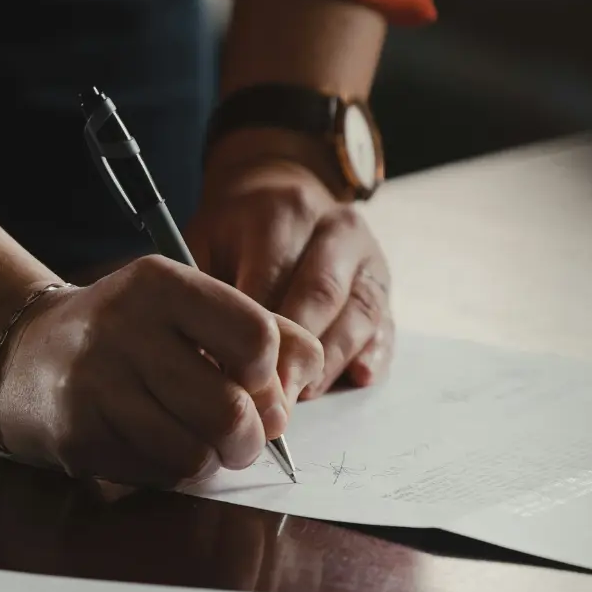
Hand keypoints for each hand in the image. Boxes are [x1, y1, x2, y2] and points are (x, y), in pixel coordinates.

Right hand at [0, 257, 324, 484]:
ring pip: (196, 453)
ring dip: (211, 460)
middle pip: (231, 410)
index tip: (256, 382)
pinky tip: (154, 445)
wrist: (24, 352)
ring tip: (199, 441)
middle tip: (242, 436)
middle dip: (251, 438)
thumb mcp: (187, 306)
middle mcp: (124, 328)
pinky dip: (172, 472)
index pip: (257, 337)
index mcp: (161, 284)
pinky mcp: (78, 435)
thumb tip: (306, 378)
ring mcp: (96, 384)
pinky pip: (158, 475)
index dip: (271, 375)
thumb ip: (259, 329)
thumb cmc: (127, 332)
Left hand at [189, 139, 394, 397]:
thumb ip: (207, 292)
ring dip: (331, 361)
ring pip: (358, 313)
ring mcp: (368, 256)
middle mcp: (335, 228)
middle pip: (321, 295)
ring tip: (302, 396)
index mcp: (285, 212)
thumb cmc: (234, 232)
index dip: (254, 333)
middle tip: (270, 398)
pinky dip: (373, 355)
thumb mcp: (206, 242)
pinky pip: (386, 324)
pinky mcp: (383, 284)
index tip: (234, 375)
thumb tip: (207, 360)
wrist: (279, 194)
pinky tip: (356, 377)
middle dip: (295, 353)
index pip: (273, 278)